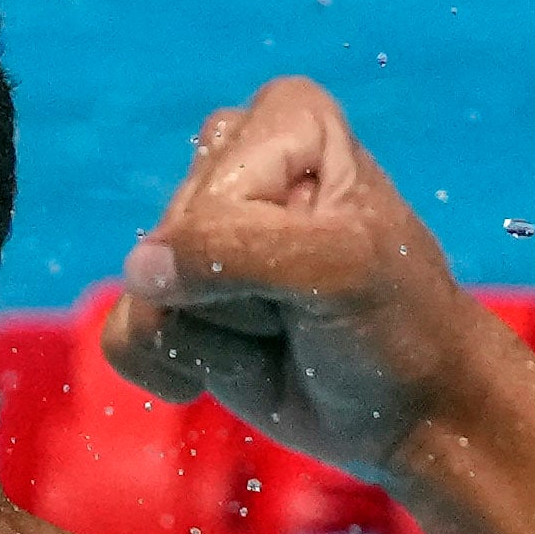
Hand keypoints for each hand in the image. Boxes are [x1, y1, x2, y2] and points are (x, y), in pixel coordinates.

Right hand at [97, 77, 491, 476]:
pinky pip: (122, 336)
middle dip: (237, 300)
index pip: (211, 198)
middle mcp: (235, 163)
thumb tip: (138, 269)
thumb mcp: (338, 270)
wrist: (413, 411)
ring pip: (142, 294)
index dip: (258, 252)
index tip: (329, 267)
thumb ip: (234, 251)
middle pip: (170, 244)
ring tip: (280, 334)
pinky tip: (236, 369)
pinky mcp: (173, 301)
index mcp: (288, 122)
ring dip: (215, 340)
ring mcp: (199, 237)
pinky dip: (172, 370)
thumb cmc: (395, 326)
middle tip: (305, 311)